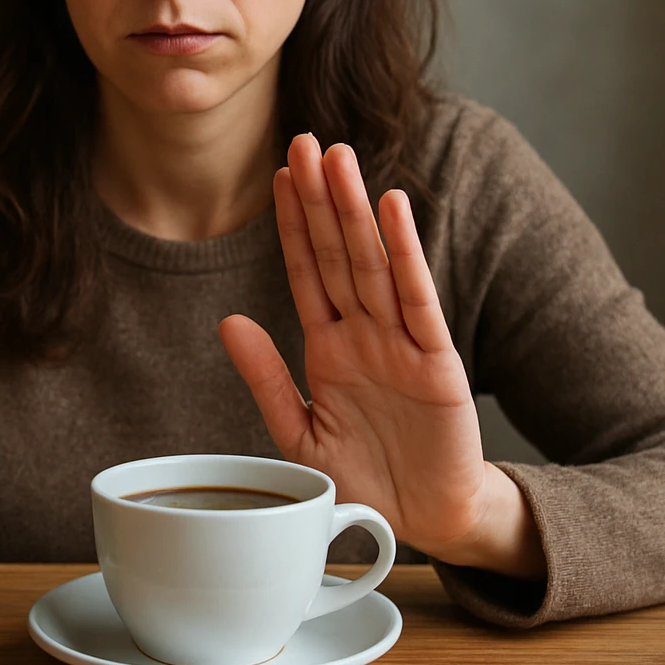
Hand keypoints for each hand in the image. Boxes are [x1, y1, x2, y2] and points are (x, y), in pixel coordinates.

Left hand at [219, 134, 544, 579]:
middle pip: (337, 253)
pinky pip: (419, 298)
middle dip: (320, 198)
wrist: (423, 525)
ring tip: (339, 156)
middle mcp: (366, 334)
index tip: (278, 174)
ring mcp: (402, 343)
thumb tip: (228, 320)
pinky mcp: (437, 363)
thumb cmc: (366, 482)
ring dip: (355, 209)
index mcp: (331, 348)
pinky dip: (407, 253)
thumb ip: (268, 379)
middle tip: (304, 140)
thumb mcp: (299, 435)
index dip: (292, 223)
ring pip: (374, 263)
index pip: (306, 271)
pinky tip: (394, 208)